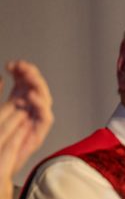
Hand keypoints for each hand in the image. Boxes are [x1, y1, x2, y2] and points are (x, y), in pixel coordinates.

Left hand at [0, 60, 53, 179]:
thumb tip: (1, 77)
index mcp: (16, 103)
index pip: (25, 82)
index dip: (22, 71)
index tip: (12, 65)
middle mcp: (28, 111)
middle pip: (37, 88)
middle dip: (32, 75)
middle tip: (22, 67)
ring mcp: (34, 122)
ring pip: (45, 100)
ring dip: (39, 86)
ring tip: (28, 77)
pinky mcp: (38, 134)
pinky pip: (46, 118)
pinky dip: (42, 106)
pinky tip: (31, 96)